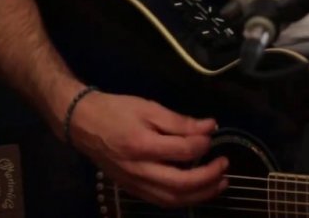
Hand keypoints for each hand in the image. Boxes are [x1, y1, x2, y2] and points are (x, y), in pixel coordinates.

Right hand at [68, 92, 227, 207]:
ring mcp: (135, 183)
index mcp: (143, 146)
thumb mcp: (149, 108)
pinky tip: (196, 190)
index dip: (203, 144)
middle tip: (225, 165)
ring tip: (220, 183)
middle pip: (181, 184)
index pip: (183, 151)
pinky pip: (161, 201)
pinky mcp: (132, 189)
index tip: (213, 133)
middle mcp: (139, 170)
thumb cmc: (117, 111)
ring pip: (172, 199)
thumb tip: (209, 127)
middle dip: (209, 177)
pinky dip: (182, 199)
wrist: (83, 124)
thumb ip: (180, 121)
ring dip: (201, 194)